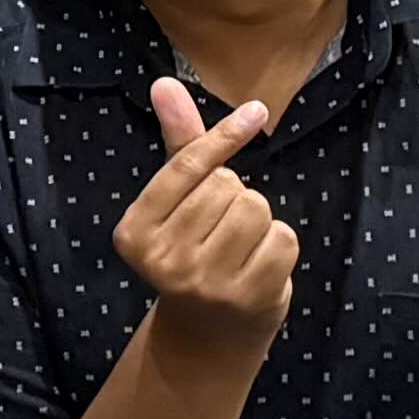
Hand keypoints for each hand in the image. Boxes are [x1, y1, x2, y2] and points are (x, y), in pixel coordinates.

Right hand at [117, 74, 299, 359]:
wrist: (209, 335)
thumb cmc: (195, 250)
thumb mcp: (179, 201)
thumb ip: (178, 144)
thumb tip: (165, 82)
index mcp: (134, 233)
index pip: (186, 167)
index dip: (223, 137)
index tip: (256, 111)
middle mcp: (162, 260)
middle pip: (228, 187)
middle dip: (235, 197)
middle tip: (222, 230)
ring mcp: (205, 283)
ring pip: (257, 209)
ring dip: (260, 220)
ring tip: (241, 247)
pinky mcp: (247, 299)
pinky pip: (283, 239)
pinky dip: (281, 246)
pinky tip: (260, 266)